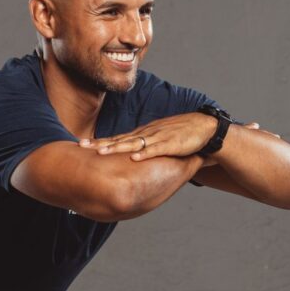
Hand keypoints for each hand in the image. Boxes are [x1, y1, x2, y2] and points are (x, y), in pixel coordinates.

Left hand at [80, 115, 265, 160]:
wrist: (207, 130)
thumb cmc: (182, 137)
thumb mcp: (159, 142)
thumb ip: (146, 150)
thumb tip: (131, 161)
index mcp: (144, 135)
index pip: (118, 138)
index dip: (101, 142)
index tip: (82, 146)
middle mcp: (148, 134)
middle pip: (120, 140)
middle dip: (101, 144)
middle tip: (83, 148)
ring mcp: (159, 138)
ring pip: (133, 143)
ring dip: (117, 148)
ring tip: (101, 153)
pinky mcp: (172, 144)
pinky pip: (156, 149)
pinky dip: (144, 153)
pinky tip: (133, 158)